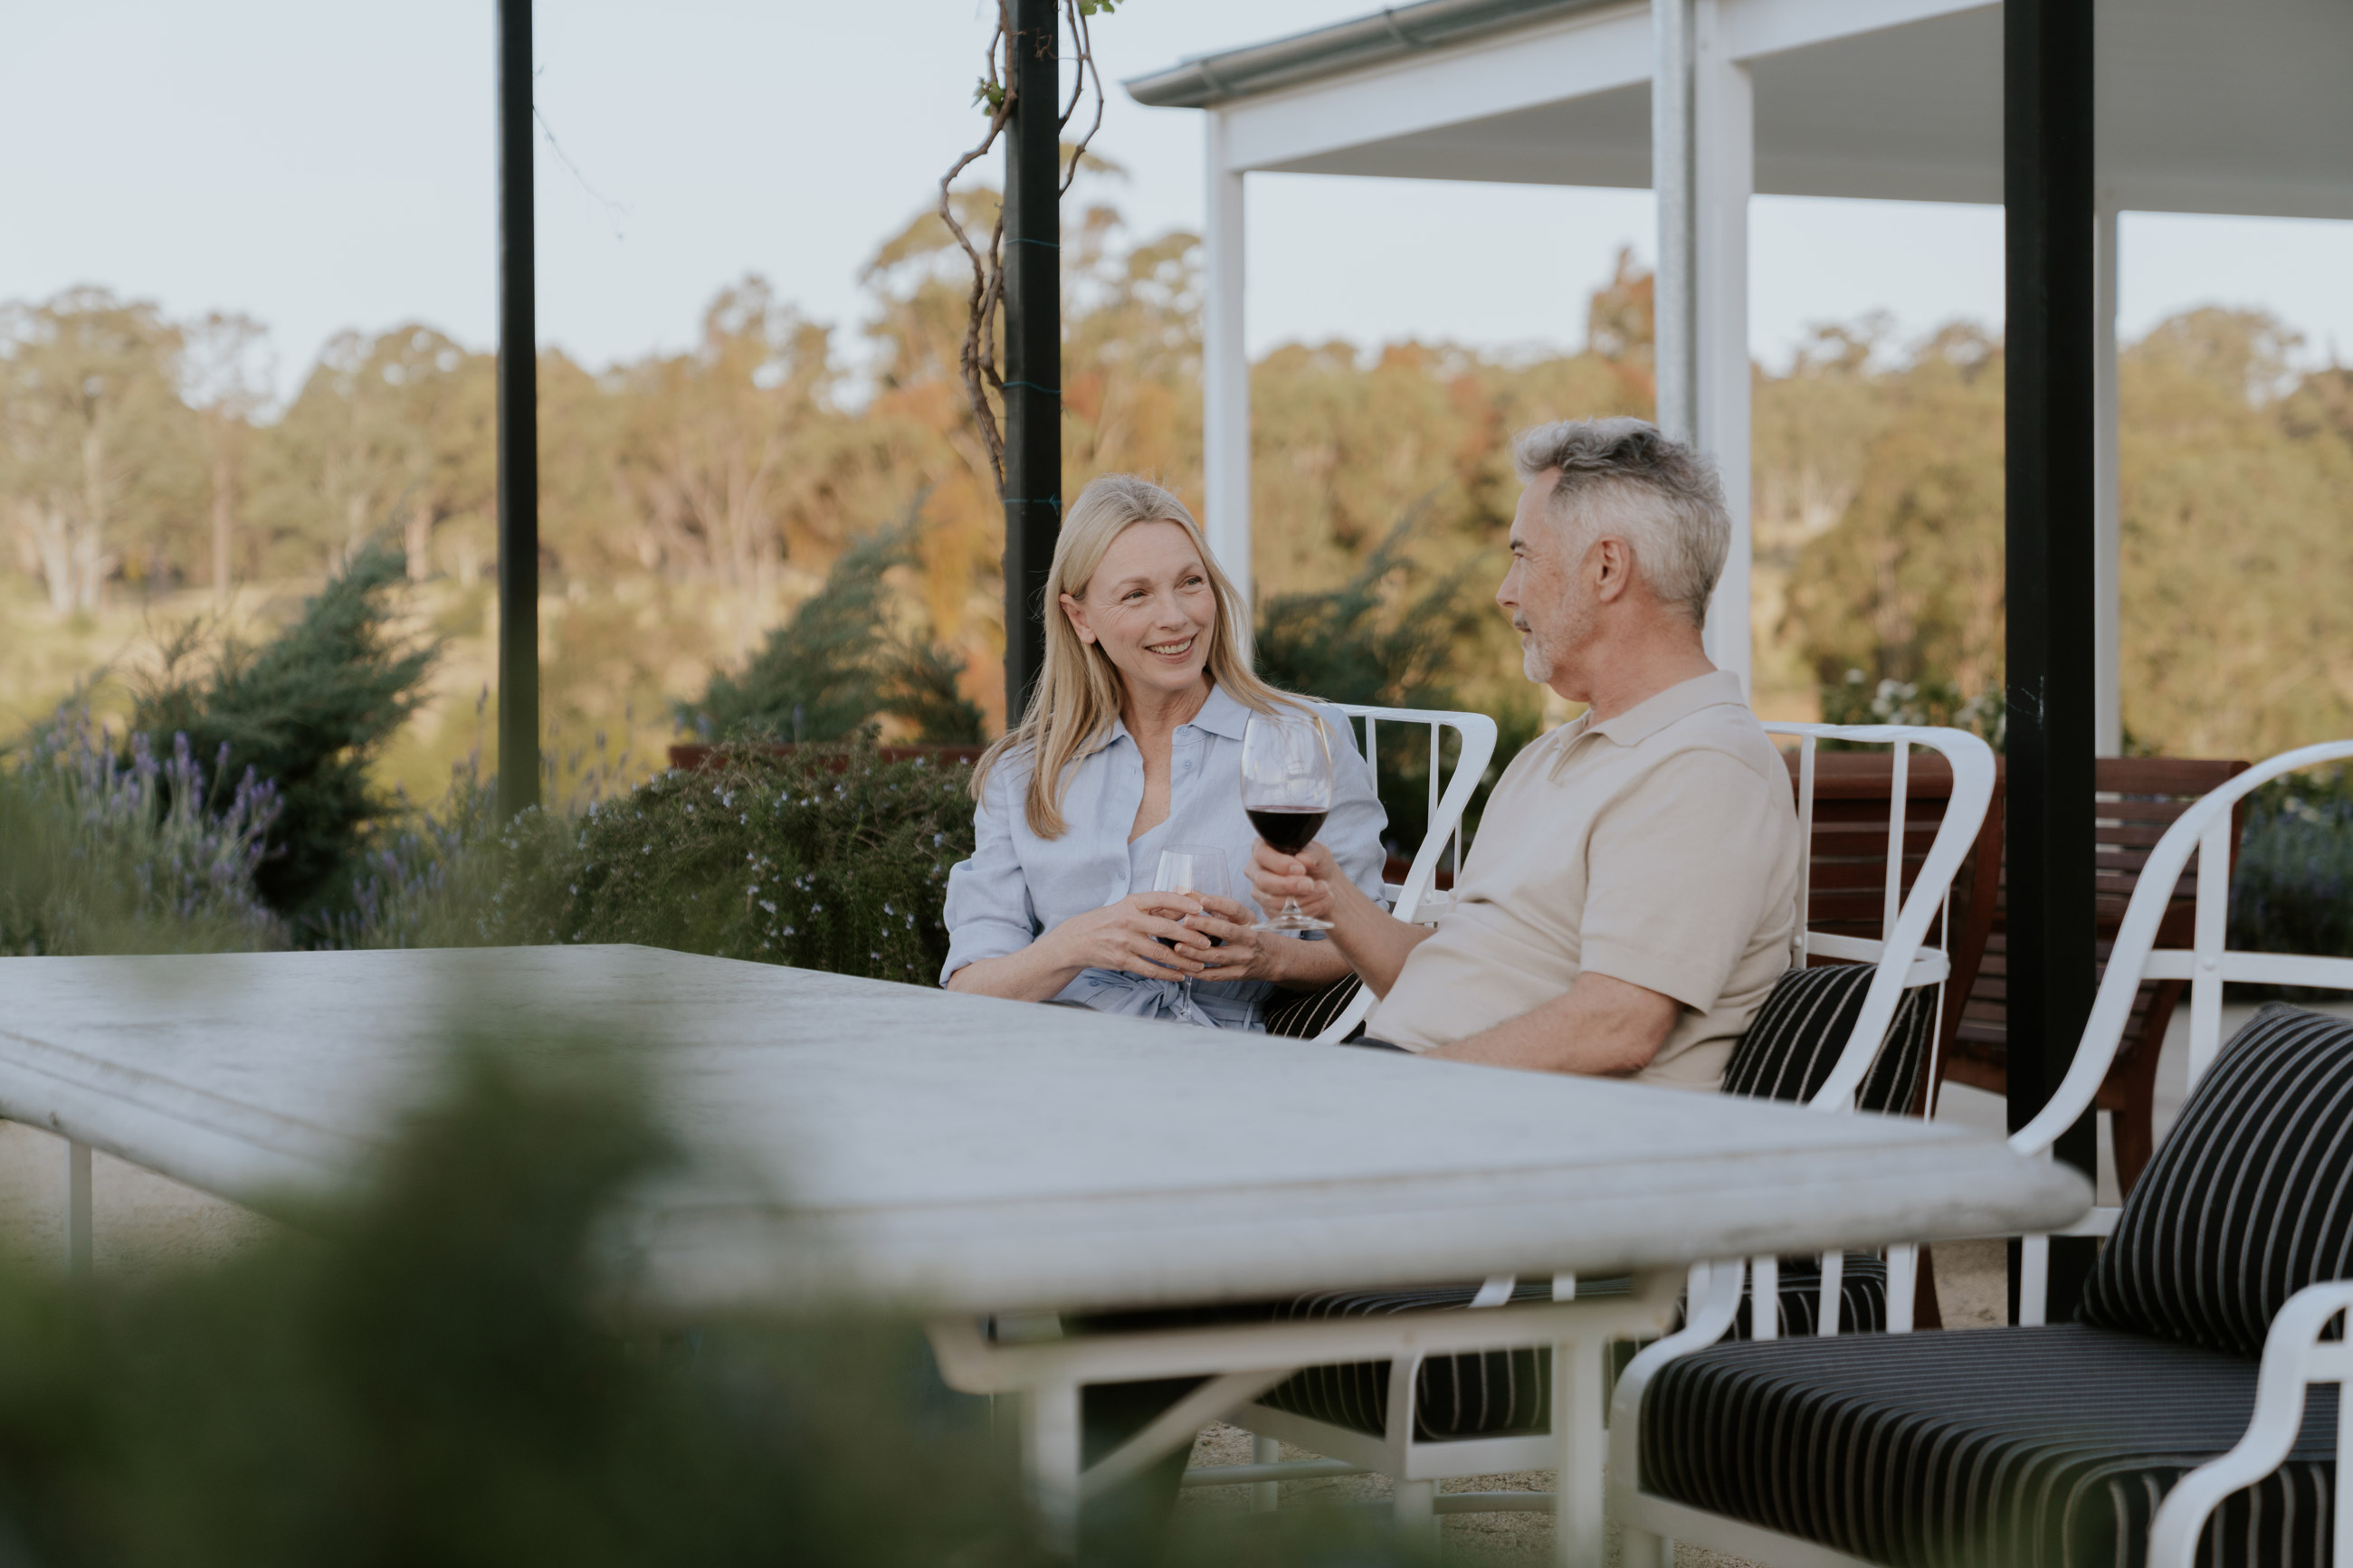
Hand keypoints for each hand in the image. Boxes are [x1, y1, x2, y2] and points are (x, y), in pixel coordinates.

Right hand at [1044, 892, 1207, 981]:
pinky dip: (1167, 973)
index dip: (1182, 902)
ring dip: (1183, 960)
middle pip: (1165, 928)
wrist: (1076, 940)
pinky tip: (1179, 975)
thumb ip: (1154, 909)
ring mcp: (1123, 942)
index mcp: (1131, 903)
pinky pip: (1149, 969)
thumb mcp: (1127, 908)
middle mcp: (1127, 920)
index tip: (1200, 908)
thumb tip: (1185, 908)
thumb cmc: (1107, 921)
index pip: (1161, 898)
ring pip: (1160, 953)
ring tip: (1199, 964)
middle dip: (1190, 936)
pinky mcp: (1121, 961)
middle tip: (1207, 943)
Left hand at [1183, 892, 1278, 983]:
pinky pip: (1215, 975)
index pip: (1235, 909)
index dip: (1219, 904)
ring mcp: (1244, 958)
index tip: (1202, 900)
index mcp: (1248, 920)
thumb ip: (1212, 905)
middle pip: (1227, 932)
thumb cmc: (1249, 932)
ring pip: (1218, 956)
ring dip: (1196, 952)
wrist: (1274, 958)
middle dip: (1206, 926)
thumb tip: (1182, 890)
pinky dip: (1198, 973)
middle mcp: (1249, 938)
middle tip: (1185, 921)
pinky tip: (1182, 967)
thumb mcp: (1238, 917)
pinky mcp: (1237, 974)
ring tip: (1178, 947)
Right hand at [1248, 838, 1341, 923]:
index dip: (1281, 864)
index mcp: (1262, 848)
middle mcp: (1256, 870)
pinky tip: (1320, 901)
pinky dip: (1305, 910)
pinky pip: (1282, 916)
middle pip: (1263, 882)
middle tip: (1310, 885)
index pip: (1263, 855)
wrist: (1322, 883)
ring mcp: (1260, 892)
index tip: (1301, 870)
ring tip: (1323, 891)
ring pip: (1273, 901)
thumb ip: (1311, 853)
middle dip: (1289, 886)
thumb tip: (1303, 859)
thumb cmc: (1315, 862)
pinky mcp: (1268, 910)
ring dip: (1302, 899)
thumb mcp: (1318, 852)